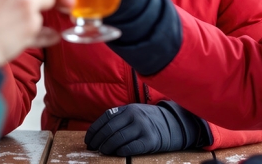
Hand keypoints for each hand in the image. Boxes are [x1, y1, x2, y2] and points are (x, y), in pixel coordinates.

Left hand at [84, 102, 208, 155]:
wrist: (173, 124)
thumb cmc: (147, 121)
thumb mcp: (134, 113)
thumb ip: (118, 119)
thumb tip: (97, 134)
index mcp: (128, 109)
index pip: (105, 118)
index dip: (94, 130)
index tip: (88, 140)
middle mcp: (135, 116)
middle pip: (110, 130)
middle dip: (99, 141)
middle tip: (94, 148)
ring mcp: (143, 128)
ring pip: (118, 139)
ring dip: (107, 147)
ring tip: (103, 151)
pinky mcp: (150, 140)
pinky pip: (131, 148)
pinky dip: (121, 151)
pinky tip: (117, 153)